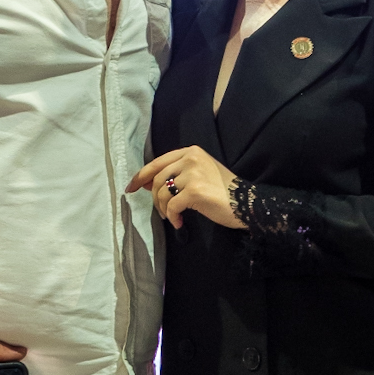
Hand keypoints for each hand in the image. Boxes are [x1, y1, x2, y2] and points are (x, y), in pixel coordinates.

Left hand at [127, 145, 244, 230]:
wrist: (244, 203)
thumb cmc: (222, 191)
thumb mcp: (198, 175)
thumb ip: (174, 175)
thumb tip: (144, 183)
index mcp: (191, 151)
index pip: (157, 162)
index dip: (140, 176)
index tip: (129, 188)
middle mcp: (191, 158)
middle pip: (157, 179)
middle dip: (154, 198)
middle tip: (162, 212)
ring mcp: (193, 173)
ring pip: (162, 193)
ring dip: (164, 209)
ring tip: (173, 217)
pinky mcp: (194, 190)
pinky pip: (172, 206)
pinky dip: (172, 217)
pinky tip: (179, 223)